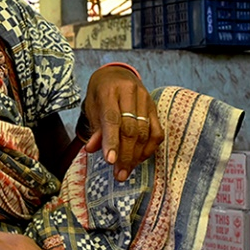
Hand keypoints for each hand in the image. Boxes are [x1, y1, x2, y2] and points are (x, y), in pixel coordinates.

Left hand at [81, 65, 162, 181]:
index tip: (110, 161)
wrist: (116, 74)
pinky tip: (139, 159)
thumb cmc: (100, 94)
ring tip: (126, 171)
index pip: (112, 119)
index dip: (111, 141)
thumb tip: (92, 149)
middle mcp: (130, 93)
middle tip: (119, 175)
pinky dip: (149, 148)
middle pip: (130, 129)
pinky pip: (157, 132)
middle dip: (125, 155)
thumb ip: (95, 128)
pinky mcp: (154, 108)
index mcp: (110, 91)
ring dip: (136, 155)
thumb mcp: (92, 107)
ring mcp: (145, 100)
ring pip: (145, 132)